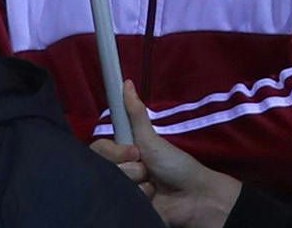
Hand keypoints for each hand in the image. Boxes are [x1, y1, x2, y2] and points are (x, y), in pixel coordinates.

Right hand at [91, 81, 242, 227]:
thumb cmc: (175, 165)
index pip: (98, 150)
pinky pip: (121, 203)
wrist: (193, 197)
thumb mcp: (152, 139)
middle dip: (130, 169)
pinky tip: (151, 200)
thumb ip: (136, 114)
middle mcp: (118, 171)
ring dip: (138, 186)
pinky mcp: (126, 208)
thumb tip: (126, 82)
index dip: (113, 152)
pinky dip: (140, 200)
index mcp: (122, 153)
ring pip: (113, 187)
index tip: (134, 153)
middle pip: (104, 168)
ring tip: (153, 187)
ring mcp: (121, 191)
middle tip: (148, 170)